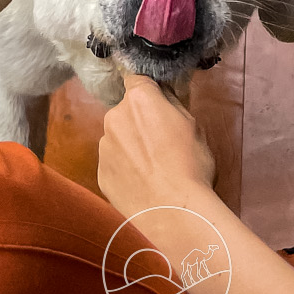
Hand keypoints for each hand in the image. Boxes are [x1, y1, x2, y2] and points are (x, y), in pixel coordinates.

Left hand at [97, 71, 217, 217]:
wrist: (173, 214)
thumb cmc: (191, 165)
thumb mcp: (193, 125)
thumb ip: (172, 104)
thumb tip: (163, 95)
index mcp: (139, 99)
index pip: (136, 78)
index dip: (148, 90)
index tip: (157, 103)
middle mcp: (114, 117)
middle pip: (125, 111)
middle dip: (139, 121)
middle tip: (160, 143)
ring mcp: (104, 147)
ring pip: (118, 138)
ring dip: (130, 147)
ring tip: (151, 170)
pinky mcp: (100, 174)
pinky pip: (113, 164)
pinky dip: (124, 170)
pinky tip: (141, 185)